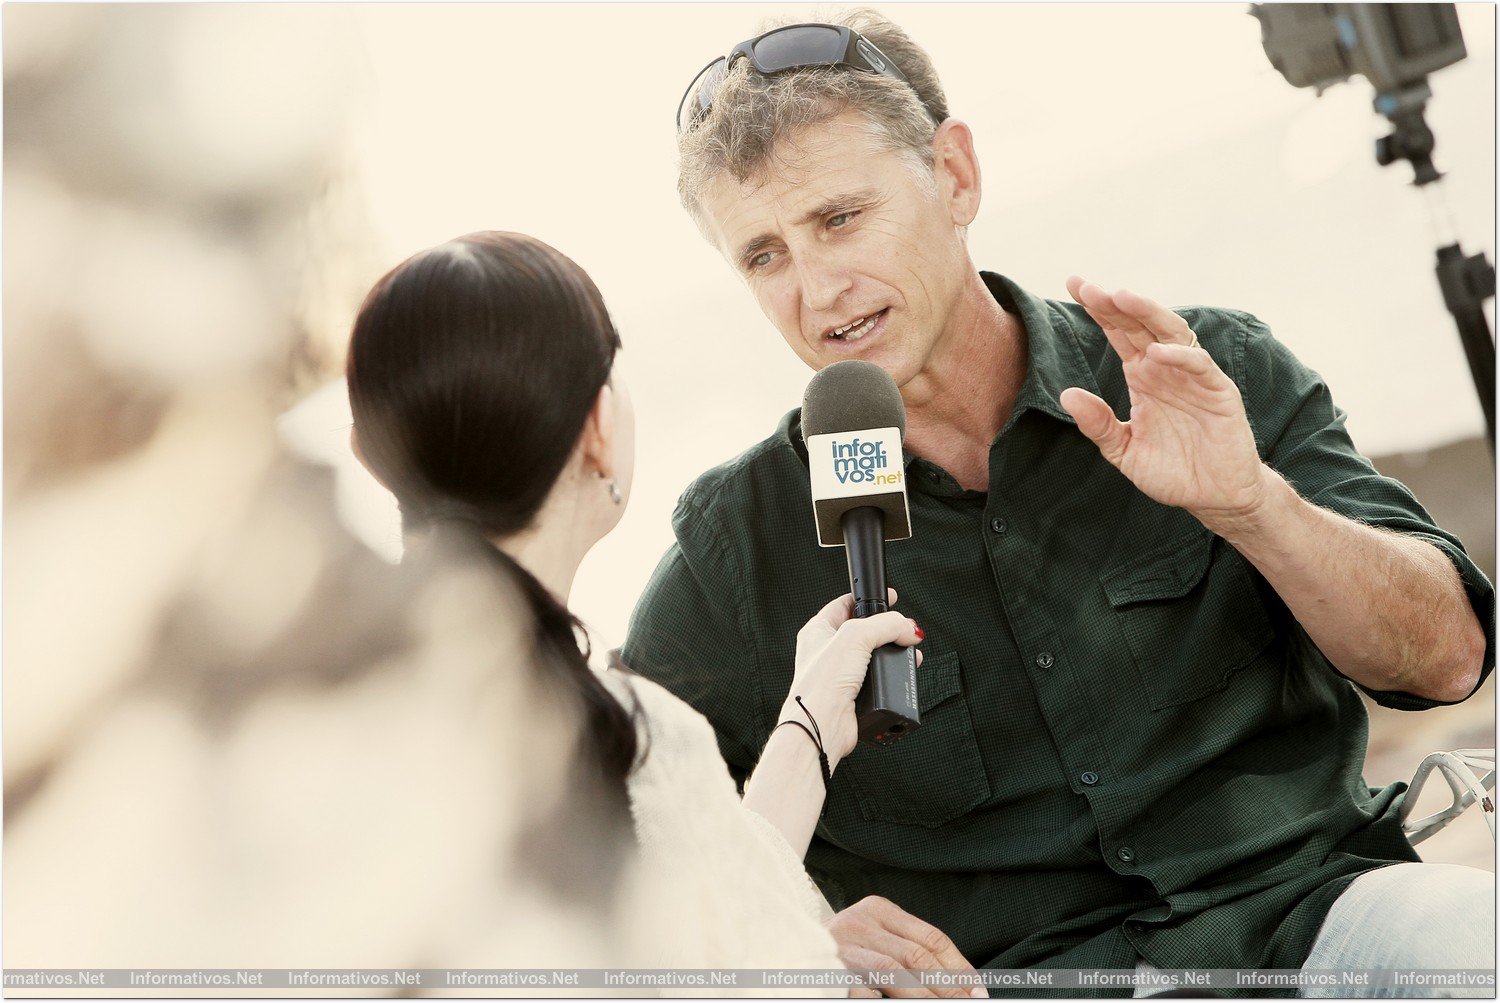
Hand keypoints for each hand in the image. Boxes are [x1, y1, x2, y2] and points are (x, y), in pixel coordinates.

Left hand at [786, 589, 921, 765]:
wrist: (822, 726)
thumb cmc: (823, 683)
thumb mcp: (856, 637)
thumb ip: (886, 626)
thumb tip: (910, 629)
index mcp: (818, 631)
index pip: (845, 604)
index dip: (867, 599)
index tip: (888, 597)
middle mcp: (827, 651)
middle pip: (864, 631)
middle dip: (887, 629)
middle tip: (904, 629)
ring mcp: (841, 674)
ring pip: (874, 656)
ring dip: (894, 653)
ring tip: (910, 651)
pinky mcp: (854, 695)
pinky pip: (878, 679)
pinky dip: (893, 675)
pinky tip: (904, 672)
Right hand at [827, 896, 986, 999]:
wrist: (789, 945)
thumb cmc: (847, 948)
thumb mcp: (879, 937)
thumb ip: (910, 948)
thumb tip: (961, 983)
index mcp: (879, 909)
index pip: (931, 937)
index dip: (959, 967)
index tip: (977, 991)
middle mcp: (859, 922)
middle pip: (916, 954)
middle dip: (947, 985)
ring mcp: (841, 946)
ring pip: (893, 971)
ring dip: (923, 995)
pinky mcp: (827, 969)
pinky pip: (862, 989)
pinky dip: (881, 999)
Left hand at [1059, 277, 1271, 535]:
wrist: (1215, 496)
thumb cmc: (1173, 471)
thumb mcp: (1124, 450)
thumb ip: (1098, 425)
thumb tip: (1066, 394)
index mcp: (1142, 376)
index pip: (1118, 333)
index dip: (1099, 310)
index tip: (1074, 284)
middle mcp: (1166, 369)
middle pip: (1139, 325)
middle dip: (1115, 304)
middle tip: (1089, 287)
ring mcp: (1194, 377)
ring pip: (1171, 333)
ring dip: (1147, 314)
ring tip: (1121, 297)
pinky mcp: (1219, 392)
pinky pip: (1200, 366)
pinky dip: (1179, 356)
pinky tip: (1156, 352)